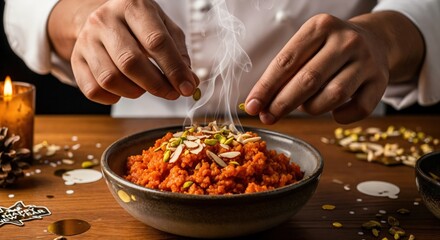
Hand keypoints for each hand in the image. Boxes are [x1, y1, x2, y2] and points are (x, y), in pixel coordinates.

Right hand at [49, 0, 198, 103]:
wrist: (104, 19)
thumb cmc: (140, 26)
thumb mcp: (164, 28)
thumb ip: (179, 55)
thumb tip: (190, 83)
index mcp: (132, 6)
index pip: (156, 41)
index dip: (174, 69)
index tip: (187, 88)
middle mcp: (104, 19)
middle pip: (130, 62)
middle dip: (156, 84)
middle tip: (171, 93)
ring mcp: (86, 39)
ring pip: (110, 78)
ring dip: (134, 92)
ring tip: (145, 87)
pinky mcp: (76, 58)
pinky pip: (93, 89)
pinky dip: (113, 98)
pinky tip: (124, 90)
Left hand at [245, 13, 389, 123]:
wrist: (375, 40)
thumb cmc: (328, 49)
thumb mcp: (307, 47)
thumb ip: (284, 73)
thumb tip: (260, 105)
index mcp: (320, 27)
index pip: (286, 61)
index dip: (266, 87)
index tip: (252, 106)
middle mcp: (346, 40)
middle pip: (308, 80)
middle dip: (283, 103)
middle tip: (268, 117)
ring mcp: (366, 60)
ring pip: (332, 96)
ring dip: (311, 108)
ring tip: (305, 106)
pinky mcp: (381, 80)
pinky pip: (357, 109)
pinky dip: (340, 117)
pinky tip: (333, 112)